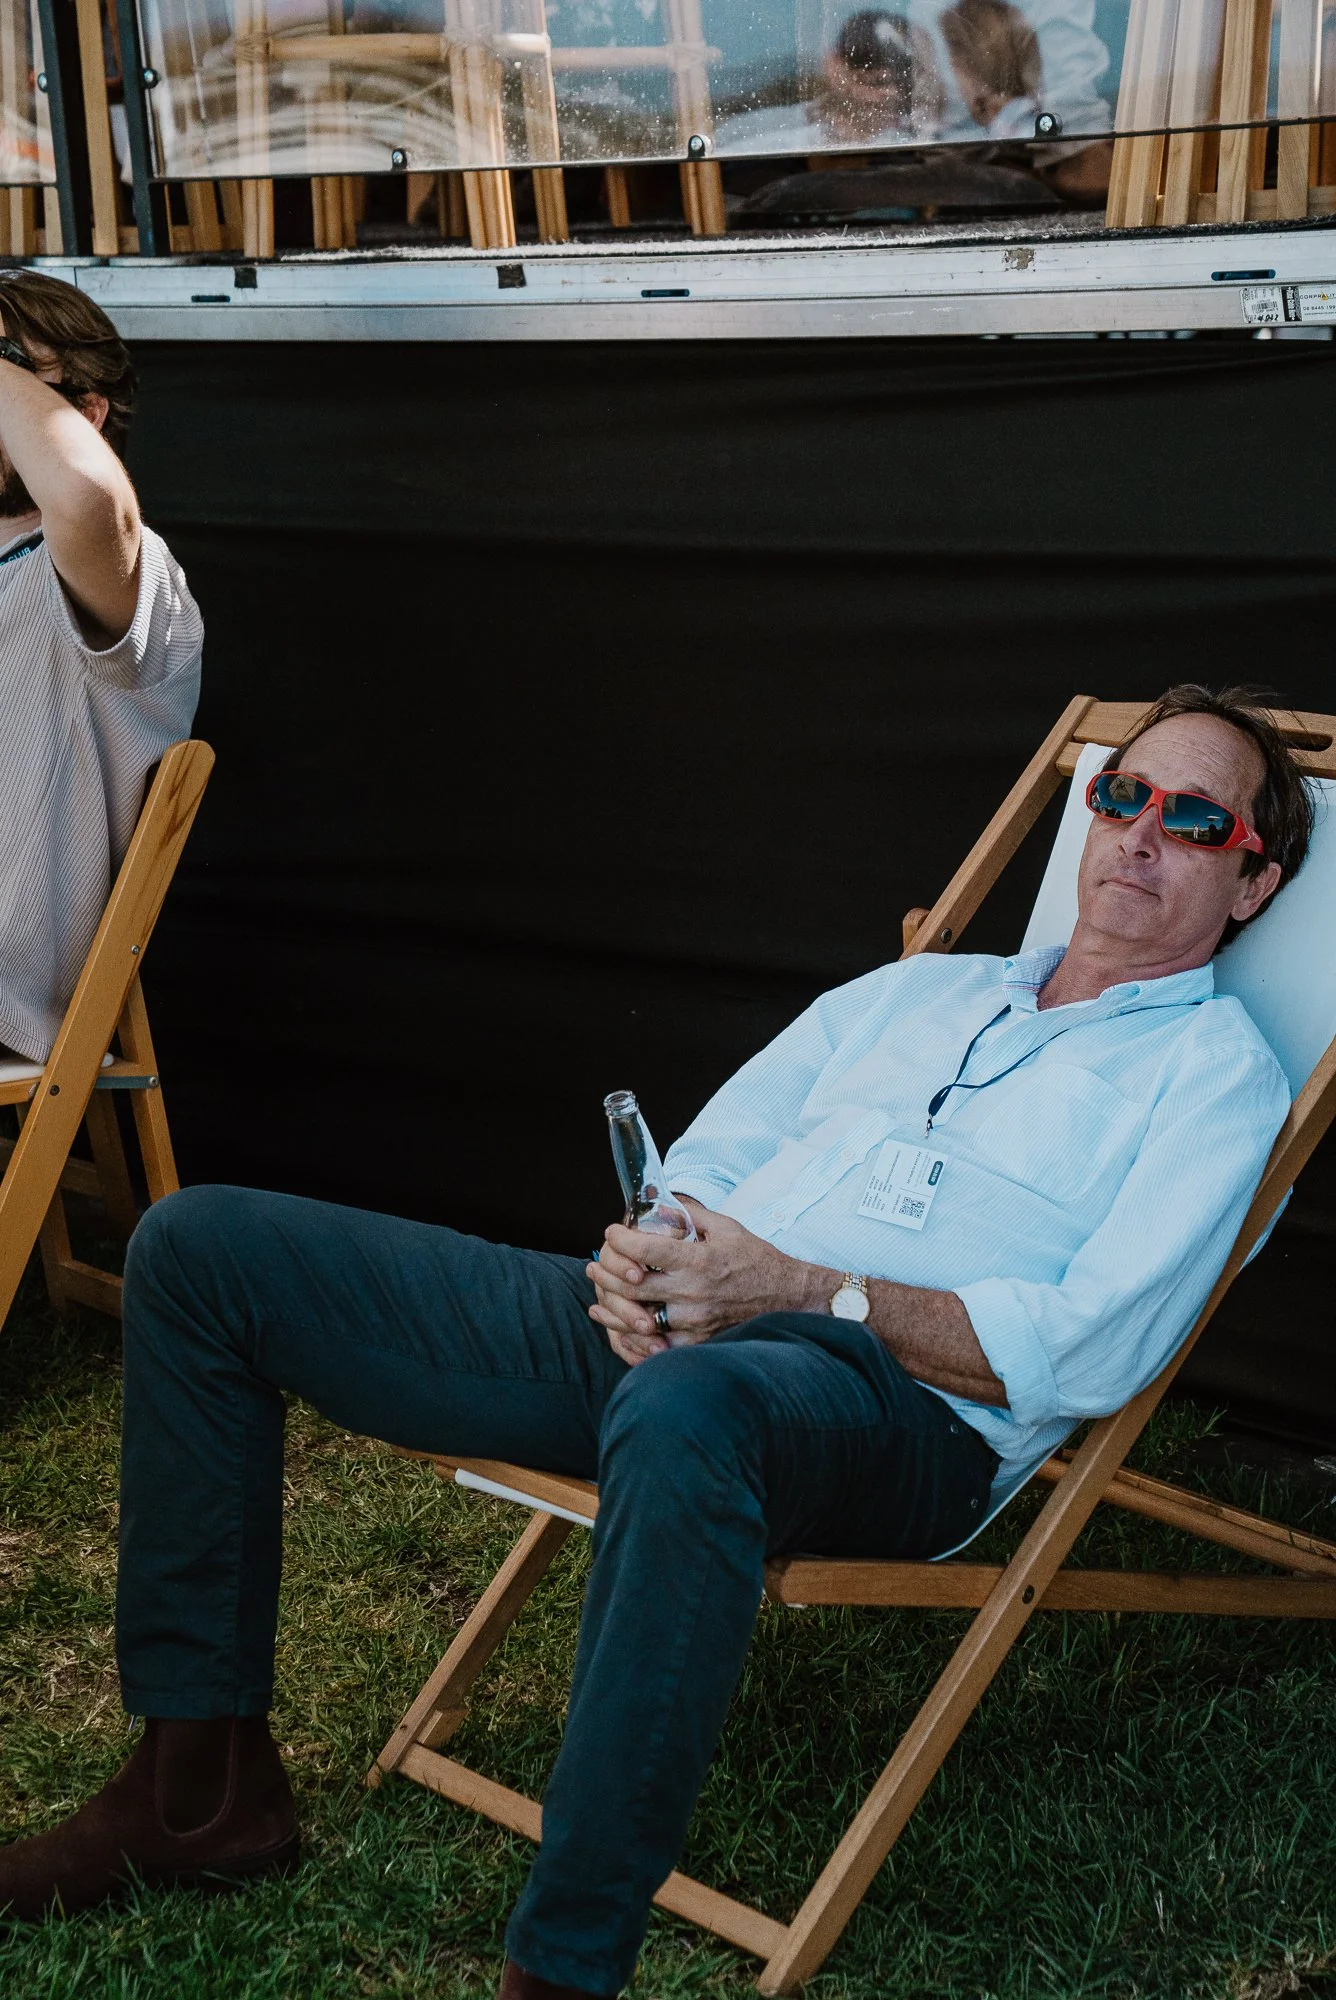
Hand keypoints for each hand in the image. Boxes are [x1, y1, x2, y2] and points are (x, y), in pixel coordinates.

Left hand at [586, 1198, 816, 1363]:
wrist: (789, 1298)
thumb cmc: (757, 1260)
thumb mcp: (727, 1227)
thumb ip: (692, 1214)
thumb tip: (661, 1201)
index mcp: (698, 1259)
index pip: (646, 1249)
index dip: (620, 1240)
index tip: (612, 1233)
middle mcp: (693, 1291)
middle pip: (633, 1286)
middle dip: (606, 1274)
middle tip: (594, 1266)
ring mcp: (695, 1321)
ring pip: (639, 1319)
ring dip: (613, 1309)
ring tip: (598, 1301)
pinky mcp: (699, 1341)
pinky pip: (658, 1345)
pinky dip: (636, 1339)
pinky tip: (622, 1330)